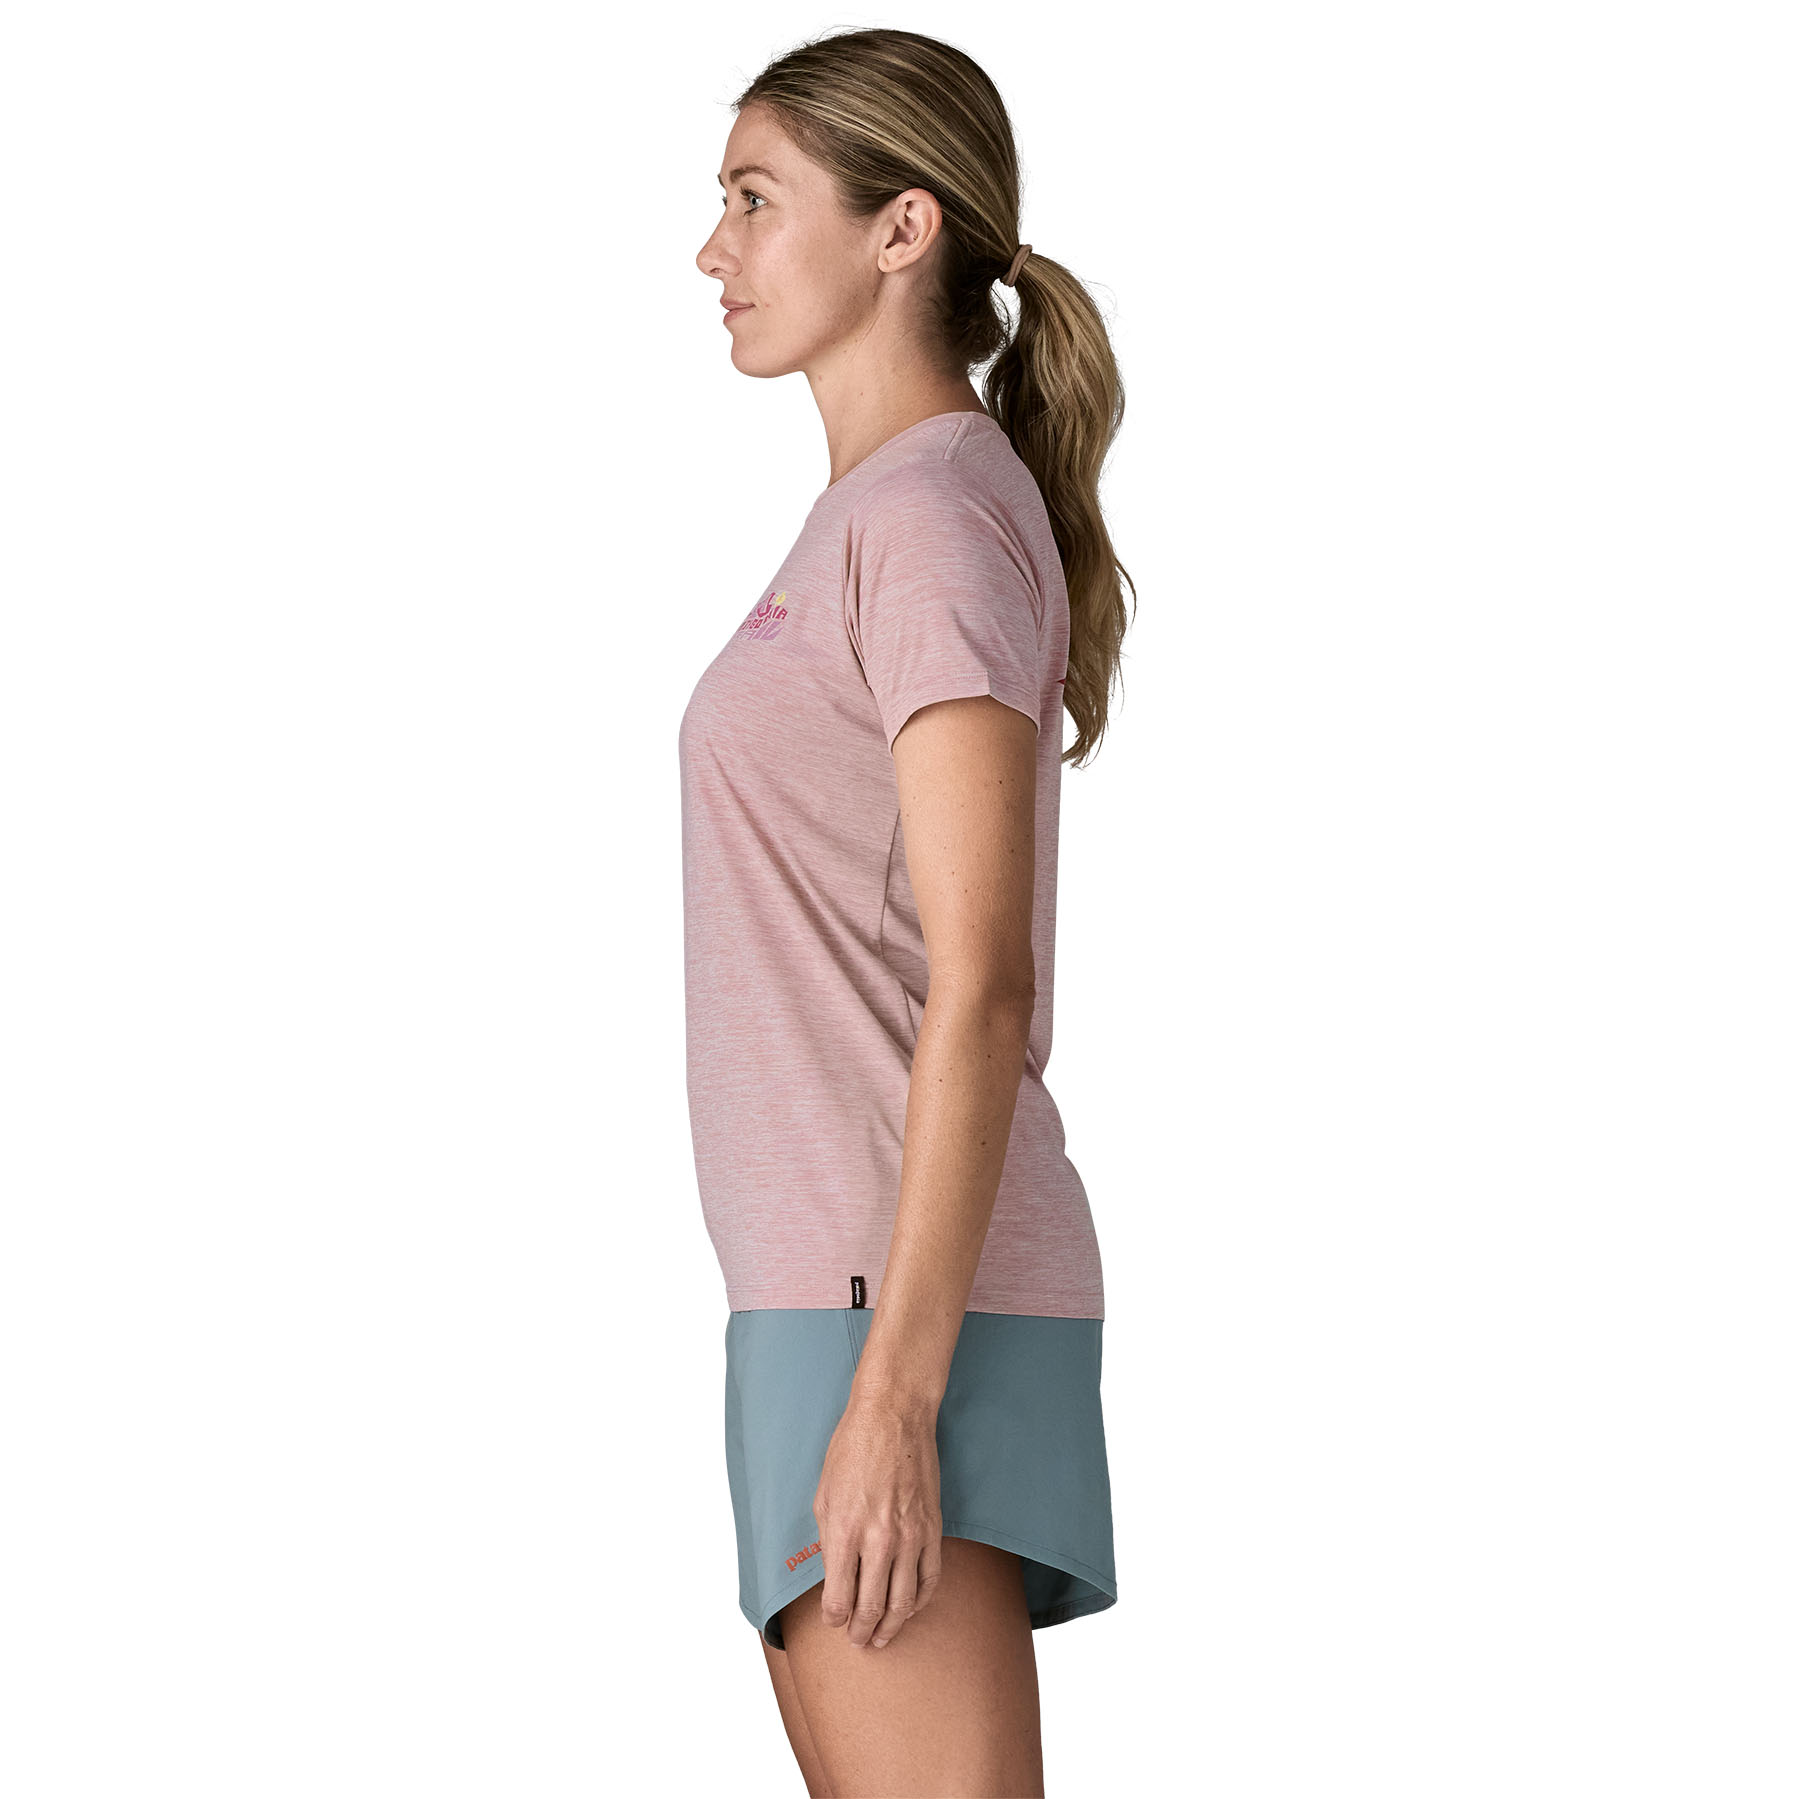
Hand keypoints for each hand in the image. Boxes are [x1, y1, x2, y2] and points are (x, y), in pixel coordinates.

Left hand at [811, 1385, 943, 1647]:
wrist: (893, 1416)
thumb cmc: (852, 1449)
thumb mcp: (823, 1495)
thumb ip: (829, 1542)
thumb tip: (834, 1578)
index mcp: (845, 1531)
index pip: (839, 1600)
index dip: (834, 1619)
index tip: (833, 1621)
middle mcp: (879, 1539)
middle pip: (870, 1608)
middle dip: (861, 1632)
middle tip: (857, 1641)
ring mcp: (910, 1536)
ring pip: (903, 1602)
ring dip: (890, 1627)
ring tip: (882, 1637)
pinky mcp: (932, 1529)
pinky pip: (930, 1580)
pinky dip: (919, 1602)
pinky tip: (909, 1609)